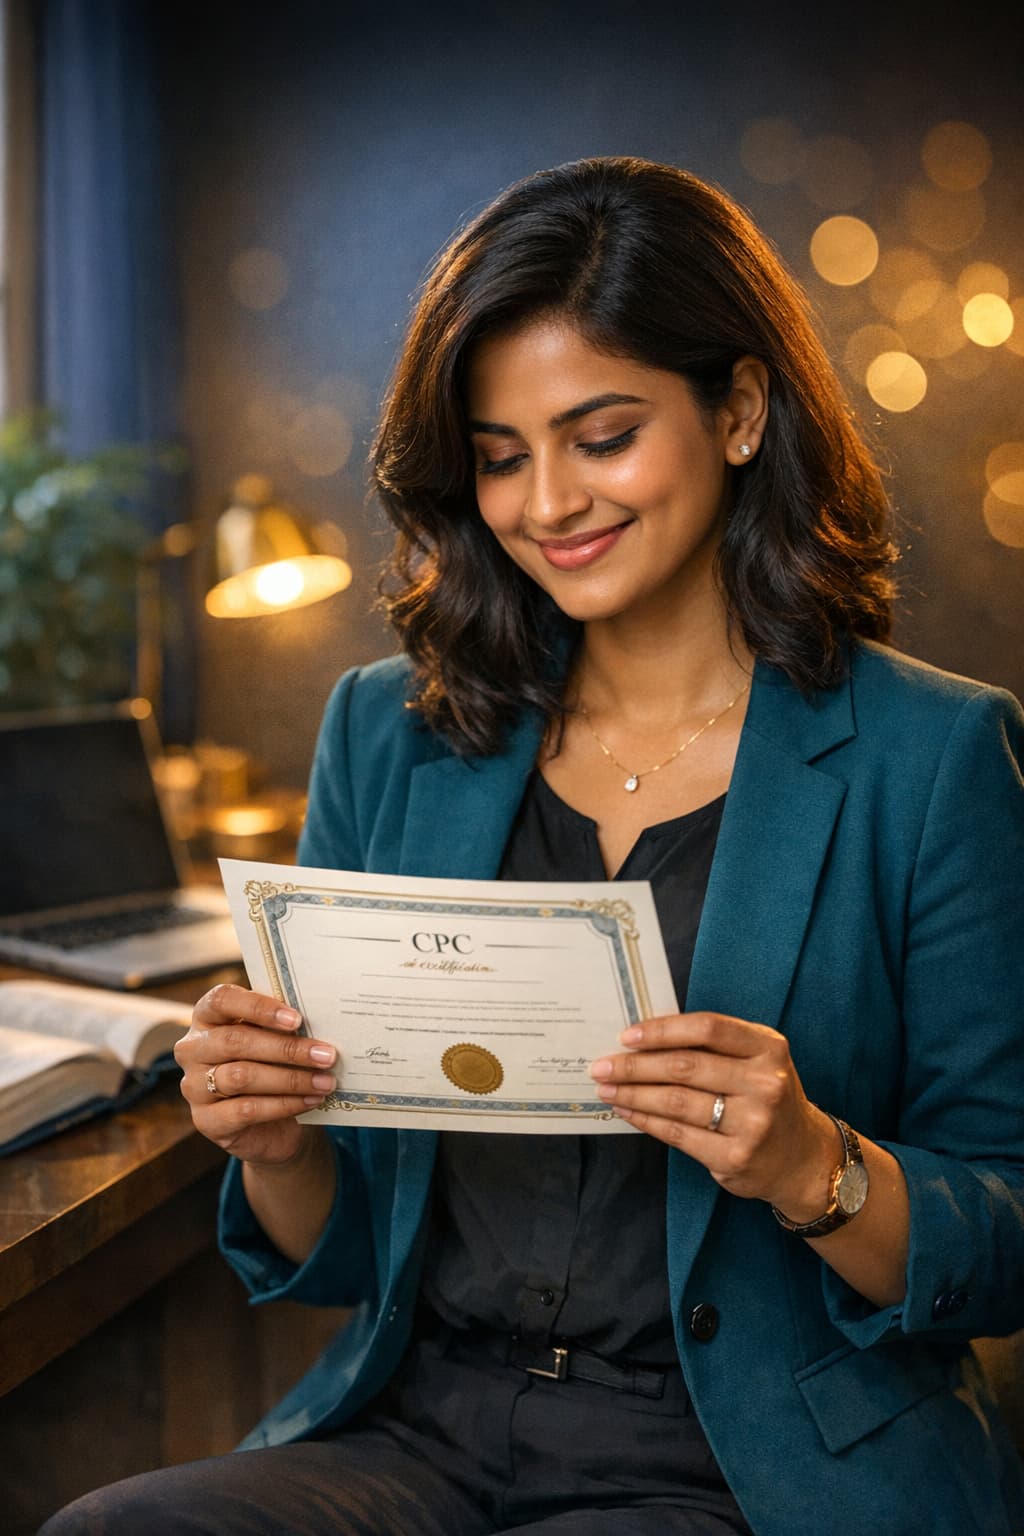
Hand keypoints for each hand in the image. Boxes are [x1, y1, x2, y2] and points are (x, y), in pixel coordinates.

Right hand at [175, 983, 338, 1168]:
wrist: (269, 1125)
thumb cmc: (272, 1066)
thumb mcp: (275, 1040)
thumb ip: (284, 1027)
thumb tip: (321, 1021)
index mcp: (207, 1016)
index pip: (222, 1000)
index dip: (259, 1007)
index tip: (297, 1019)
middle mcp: (193, 1049)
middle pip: (236, 1041)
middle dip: (287, 1048)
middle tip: (326, 1055)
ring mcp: (194, 1086)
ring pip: (242, 1076)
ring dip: (290, 1079)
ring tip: (325, 1082)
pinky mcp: (205, 1120)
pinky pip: (246, 1110)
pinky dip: (284, 1105)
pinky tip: (311, 1100)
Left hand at [589, 1011, 837, 1217]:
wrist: (803, 1158)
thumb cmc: (766, 1098)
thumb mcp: (757, 1061)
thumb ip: (714, 1047)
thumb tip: (645, 1038)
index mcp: (768, 1048)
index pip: (708, 1028)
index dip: (663, 1030)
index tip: (628, 1036)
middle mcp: (765, 1084)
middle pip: (685, 1067)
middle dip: (635, 1066)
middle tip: (602, 1065)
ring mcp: (752, 1124)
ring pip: (676, 1102)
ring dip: (633, 1094)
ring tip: (606, 1088)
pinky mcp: (734, 1157)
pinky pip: (677, 1134)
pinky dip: (645, 1120)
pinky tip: (627, 1111)